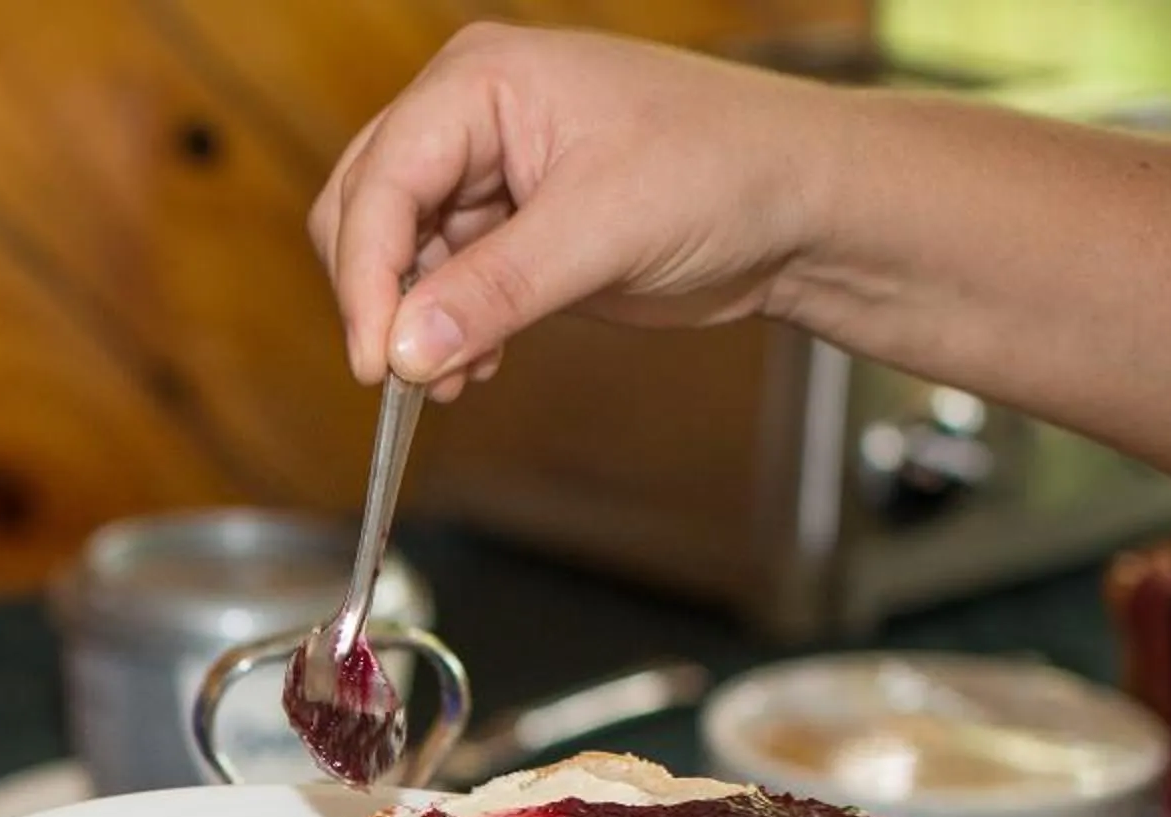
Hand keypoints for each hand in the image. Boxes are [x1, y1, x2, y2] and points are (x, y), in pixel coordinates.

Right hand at [308, 25, 846, 393]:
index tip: (376, 362)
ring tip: (452, 380)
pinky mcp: (509, 226)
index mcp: (482, 81)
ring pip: (397, 257)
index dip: (365, 277)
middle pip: (366, 212)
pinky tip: (475, 366)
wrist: (805, 205)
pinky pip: (440, 284)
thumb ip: (493, 291)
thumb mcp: (604, 231)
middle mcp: (471, 116)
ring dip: (413, 326)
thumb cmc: (731, 170)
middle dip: (379, 298)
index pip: (380, 182)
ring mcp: (487, 171)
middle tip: (401, 376)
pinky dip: (445, 332)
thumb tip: (405, 350)